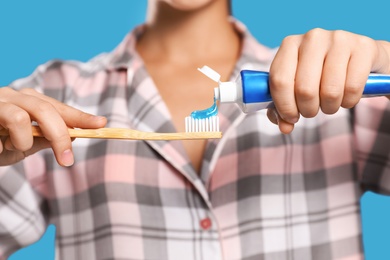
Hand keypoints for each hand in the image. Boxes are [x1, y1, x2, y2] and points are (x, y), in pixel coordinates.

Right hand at [0, 87, 106, 166]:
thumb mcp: (26, 143)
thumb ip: (47, 138)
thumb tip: (76, 136)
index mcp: (29, 101)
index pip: (60, 108)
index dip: (81, 116)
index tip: (102, 124)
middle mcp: (14, 96)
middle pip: (46, 109)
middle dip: (60, 136)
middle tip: (67, 161)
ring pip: (21, 117)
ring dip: (23, 141)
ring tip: (14, 148)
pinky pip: (1, 131)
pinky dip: (3, 145)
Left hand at [267, 28, 389, 133]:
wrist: (360, 59)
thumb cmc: (321, 75)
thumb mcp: (297, 87)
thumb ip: (283, 109)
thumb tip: (284, 127)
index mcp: (290, 44)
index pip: (279, 80)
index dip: (284, 106)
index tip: (292, 117)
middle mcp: (313, 38)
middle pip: (304, 89)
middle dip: (308, 110)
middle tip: (312, 110)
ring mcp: (339, 39)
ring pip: (330, 91)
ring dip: (329, 107)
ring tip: (329, 103)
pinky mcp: (364, 47)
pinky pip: (353, 88)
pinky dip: (349, 101)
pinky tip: (347, 96)